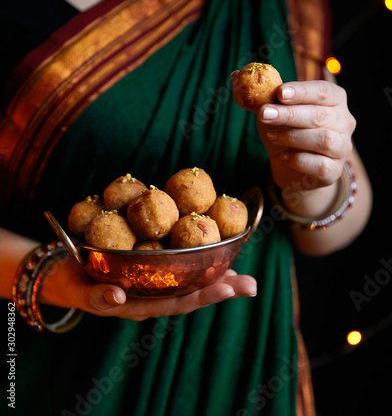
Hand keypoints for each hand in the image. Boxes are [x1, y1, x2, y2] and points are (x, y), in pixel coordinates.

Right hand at [41, 257, 256, 320]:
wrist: (67, 277)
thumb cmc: (75, 284)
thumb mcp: (82, 292)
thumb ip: (99, 296)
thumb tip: (118, 294)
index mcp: (141, 304)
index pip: (177, 303)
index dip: (202, 296)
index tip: (227, 288)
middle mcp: (154, 295)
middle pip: (193, 293)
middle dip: (223, 288)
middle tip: (251, 284)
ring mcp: (155, 283)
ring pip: (191, 281)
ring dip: (218, 276)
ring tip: (244, 271)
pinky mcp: (152, 268)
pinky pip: (180, 268)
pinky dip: (200, 262)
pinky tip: (218, 255)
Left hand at [255, 80, 355, 190]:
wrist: (292, 166)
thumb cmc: (285, 131)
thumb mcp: (273, 110)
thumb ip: (260, 94)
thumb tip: (236, 75)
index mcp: (334, 100)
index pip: (323, 91)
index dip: (302, 91)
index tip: (280, 92)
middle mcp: (344, 122)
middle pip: (319, 115)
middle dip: (288, 114)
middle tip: (264, 114)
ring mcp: (342, 147)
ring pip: (324, 140)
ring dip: (293, 136)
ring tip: (272, 136)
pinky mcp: (334, 171)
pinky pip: (321, 165)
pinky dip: (299, 160)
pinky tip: (284, 156)